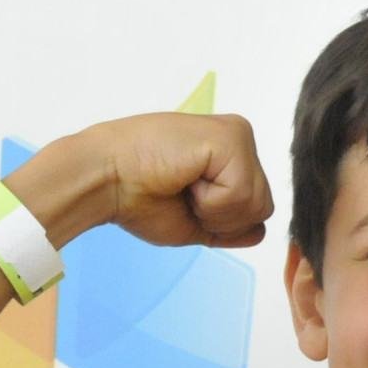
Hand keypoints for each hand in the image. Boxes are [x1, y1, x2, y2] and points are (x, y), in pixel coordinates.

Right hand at [28, 112, 272, 250]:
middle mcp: (238, 139)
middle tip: (181, 193)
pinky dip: (210, 201)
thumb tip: (260, 232)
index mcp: (230, 156)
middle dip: (220, 218)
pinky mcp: (231, 137)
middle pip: (262, 207)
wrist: (105, 180)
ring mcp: (237, 135)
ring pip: (255, 203)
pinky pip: (240, 194)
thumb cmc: (138, 197)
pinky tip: (184, 179)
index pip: (257, 207)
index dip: (220, 222)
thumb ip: (230, 224)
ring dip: (213, 210)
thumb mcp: (194, 220)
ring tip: (182, 185)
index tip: (181, 200)